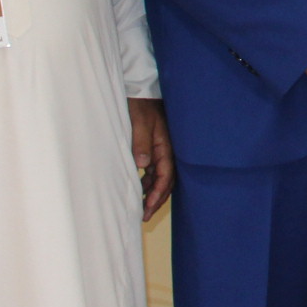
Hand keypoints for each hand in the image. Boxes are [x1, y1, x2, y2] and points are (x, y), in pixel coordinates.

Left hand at [129, 97, 174, 219]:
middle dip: (157, 200)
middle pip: (166, 181)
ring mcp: (161, 148)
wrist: (142, 90)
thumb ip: (141, 143)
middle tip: (144, 216)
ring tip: (141, 206)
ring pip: (160, 176)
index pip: (165, 176)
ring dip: (153, 192)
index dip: (157, 195)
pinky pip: (155, 169)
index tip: (146, 209)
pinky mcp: (154, 146)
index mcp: (165, 146)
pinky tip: (141, 187)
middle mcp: (166, 150)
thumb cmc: (141, 105)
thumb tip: (142, 165)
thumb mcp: (140, 122)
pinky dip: (149, 181)